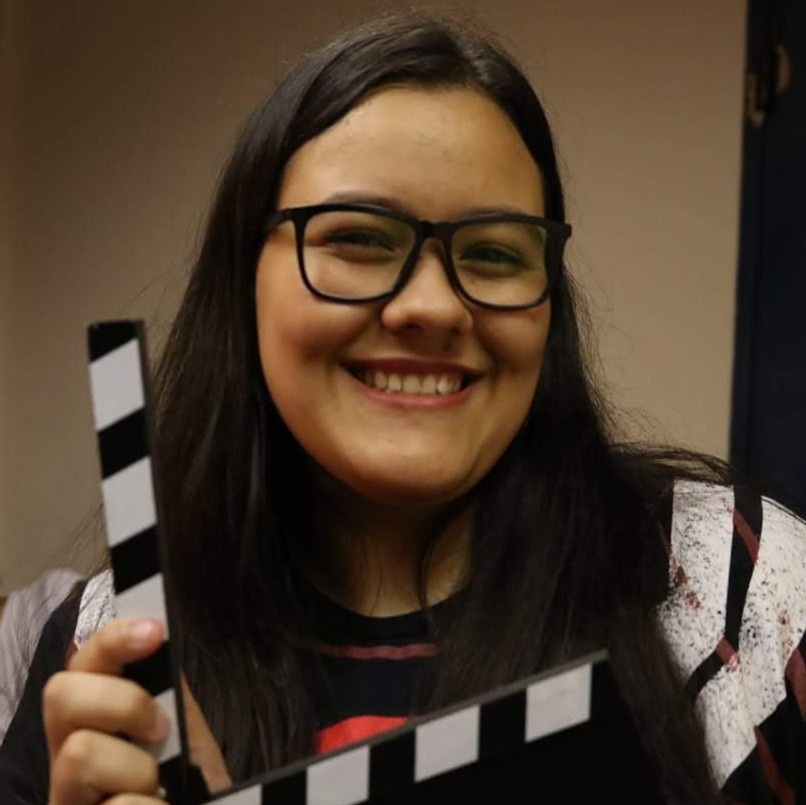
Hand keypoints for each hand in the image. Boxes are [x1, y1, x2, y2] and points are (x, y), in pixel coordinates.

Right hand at [43, 617, 229, 803]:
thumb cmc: (183, 779)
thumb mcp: (178, 725)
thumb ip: (162, 688)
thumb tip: (156, 633)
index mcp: (93, 718)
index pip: (82, 661)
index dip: (114, 638)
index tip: (155, 631)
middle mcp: (65, 754)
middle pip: (61, 694)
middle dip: (123, 703)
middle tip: (160, 730)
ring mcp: (64, 793)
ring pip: (79, 754)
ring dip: (138, 771)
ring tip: (155, 789)